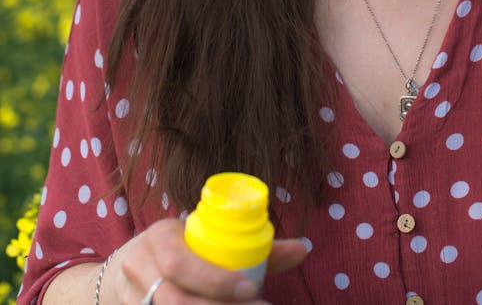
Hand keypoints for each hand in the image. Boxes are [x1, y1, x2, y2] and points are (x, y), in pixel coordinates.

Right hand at [114, 219, 306, 304]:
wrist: (123, 273)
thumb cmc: (179, 251)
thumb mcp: (204, 240)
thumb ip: (252, 247)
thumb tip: (303, 248)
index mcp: (160, 238)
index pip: (180, 262)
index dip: (214, 279)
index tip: (250, 288)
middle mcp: (140, 269)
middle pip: (174, 300)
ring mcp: (132, 299)